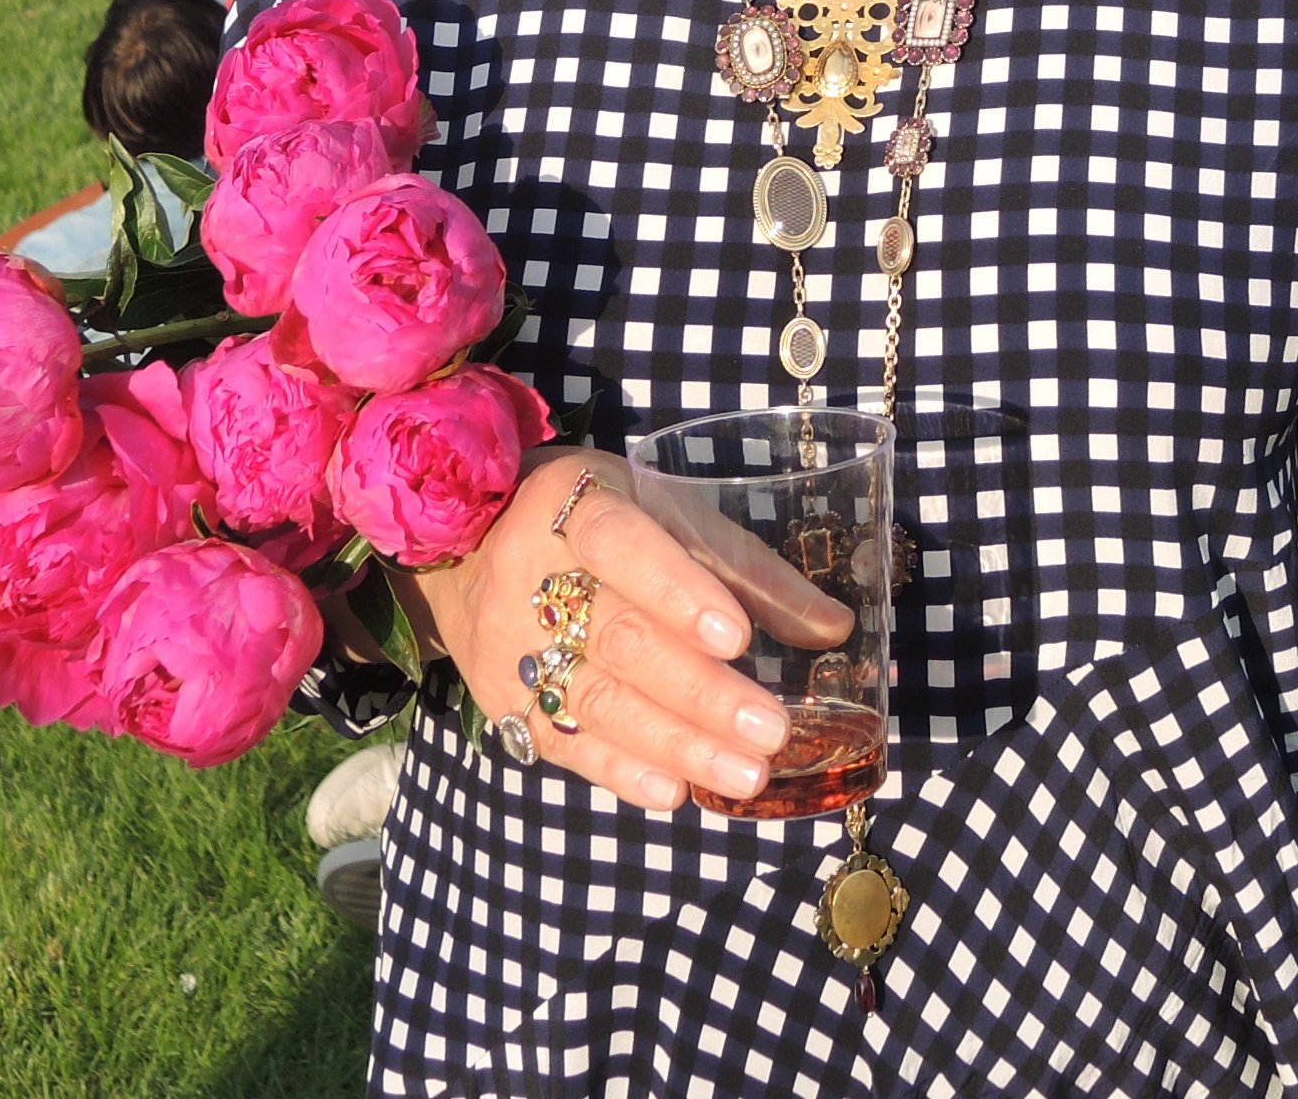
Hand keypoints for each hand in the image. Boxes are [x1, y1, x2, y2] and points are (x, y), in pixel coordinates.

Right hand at [432, 453, 825, 814]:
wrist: (464, 550)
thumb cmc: (595, 523)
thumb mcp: (661, 511)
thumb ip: (742, 567)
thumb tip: (833, 629)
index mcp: (573, 505)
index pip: (620, 543)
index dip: (676, 589)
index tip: (736, 636)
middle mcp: (530, 574)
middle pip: (618, 637)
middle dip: (699, 691)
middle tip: (770, 732)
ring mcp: (509, 644)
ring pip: (596, 700)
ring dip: (676, 743)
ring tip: (746, 774)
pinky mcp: (502, 701)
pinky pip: (564, 742)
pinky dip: (622, 769)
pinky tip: (674, 791)